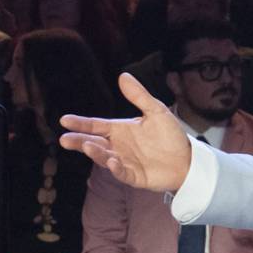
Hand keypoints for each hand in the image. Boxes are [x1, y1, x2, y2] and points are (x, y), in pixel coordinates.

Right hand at [59, 73, 196, 193]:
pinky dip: (116, 168)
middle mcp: (118, 146)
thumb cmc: (170, 136)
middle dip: (79, 141)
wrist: (188, 158)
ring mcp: (125, 162)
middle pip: (94, 143)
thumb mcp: (156, 111)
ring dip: (96, 153)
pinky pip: (122, 173)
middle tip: (64, 139)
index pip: (96, 125)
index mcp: (120, 130)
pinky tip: (113, 161)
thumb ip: (139, 96)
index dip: (81, 123)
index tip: (65, 120)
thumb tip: (123, 76)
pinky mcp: (135, 176)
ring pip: (105, 157)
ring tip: (87, 145)